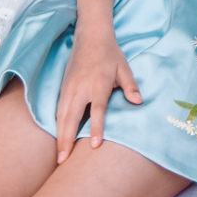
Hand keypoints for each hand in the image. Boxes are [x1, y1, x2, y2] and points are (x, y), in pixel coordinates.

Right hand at [52, 33, 140, 163]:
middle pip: (71, 117)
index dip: (95, 127)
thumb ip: (130, 86)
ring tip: (59, 156)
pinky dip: (57, 126)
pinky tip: (58, 138)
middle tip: (64, 160)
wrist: (90, 37)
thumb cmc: (110, 54)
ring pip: (61, 116)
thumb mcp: (124, 68)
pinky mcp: (63, 88)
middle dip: (66, 139)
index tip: (94, 145)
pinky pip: (58, 110)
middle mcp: (80, 87)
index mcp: (98, 83)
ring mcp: (69, 88)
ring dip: (59, 136)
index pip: (96, 109)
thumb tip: (138, 101)